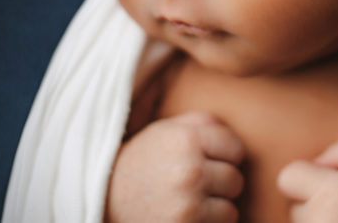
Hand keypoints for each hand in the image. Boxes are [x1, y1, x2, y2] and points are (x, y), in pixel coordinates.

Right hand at [106, 111, 244, 222]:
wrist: (102, 202)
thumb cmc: (139, 164)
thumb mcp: (162, 132)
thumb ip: (198, 123)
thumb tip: (228, 128)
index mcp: (186, 139)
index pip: (236, 148)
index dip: (224, 157)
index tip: (207, 162)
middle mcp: (189, 171)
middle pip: (236, 180)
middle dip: (219, 186)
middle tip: (193, 186)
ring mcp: (187, 204)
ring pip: (230, 210)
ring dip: (214, 211)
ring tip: (187, 203)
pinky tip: (184, 217)